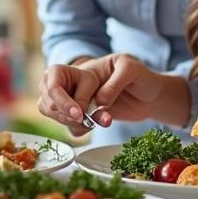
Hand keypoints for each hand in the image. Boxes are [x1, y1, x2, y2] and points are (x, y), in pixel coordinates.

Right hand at [38, 54, 166, 134]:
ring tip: (103, 118)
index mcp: (72, 68)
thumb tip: (99, 102)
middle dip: (70, 116)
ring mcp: (69, 102)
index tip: (79, 114)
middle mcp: (64, 85)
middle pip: (50, 105)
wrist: (147, 93)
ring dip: (78, 124)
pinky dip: (81, 130)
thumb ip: (114, 83)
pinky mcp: (79, 117)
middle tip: (92, 119)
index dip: (63, 102)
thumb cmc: (137, 73)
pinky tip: (97, 123)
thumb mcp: (130, 69)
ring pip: (58, 118)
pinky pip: (70, 128)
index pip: (53, 86)